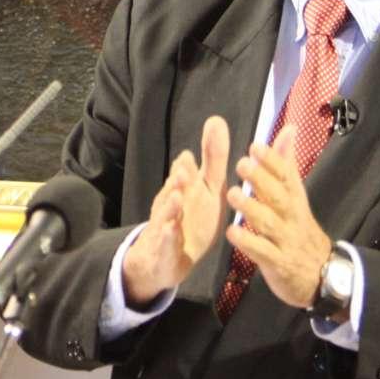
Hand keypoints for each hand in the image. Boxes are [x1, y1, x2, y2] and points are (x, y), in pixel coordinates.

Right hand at [120, 115, 230, 306]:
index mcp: (184, 186)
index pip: (187, 169)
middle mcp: (172, 201)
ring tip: (176, 196)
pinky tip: (172, 230)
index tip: (206, 141)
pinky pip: (164, 241)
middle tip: (185, 168)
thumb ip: (212, 158)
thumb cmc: (189, 217)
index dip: (194, 160)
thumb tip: (217, 119)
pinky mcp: (163, 247)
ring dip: (170, 205)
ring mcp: (165, 223)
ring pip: (166, 212)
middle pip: (174, 188)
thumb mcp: (205, 188)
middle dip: (179, 178)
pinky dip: (167, 236)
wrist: (162, 259)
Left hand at [226, 126, 333, 308]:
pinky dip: (248, 242)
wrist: (324, 276)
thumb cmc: (301, 232)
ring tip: (232, 194)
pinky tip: (232, 232)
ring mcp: (285, 241)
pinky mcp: (278, 263)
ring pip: (268, 222)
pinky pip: (262, 252)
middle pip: (278, 196)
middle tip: (242, 164)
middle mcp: (292, 218)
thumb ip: (287, 165)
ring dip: (251, 208)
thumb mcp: (297, 198)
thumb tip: (288, 130)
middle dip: (261, 179)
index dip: (273, 161)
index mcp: (296, 201)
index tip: (255, 146)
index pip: (288, 177)